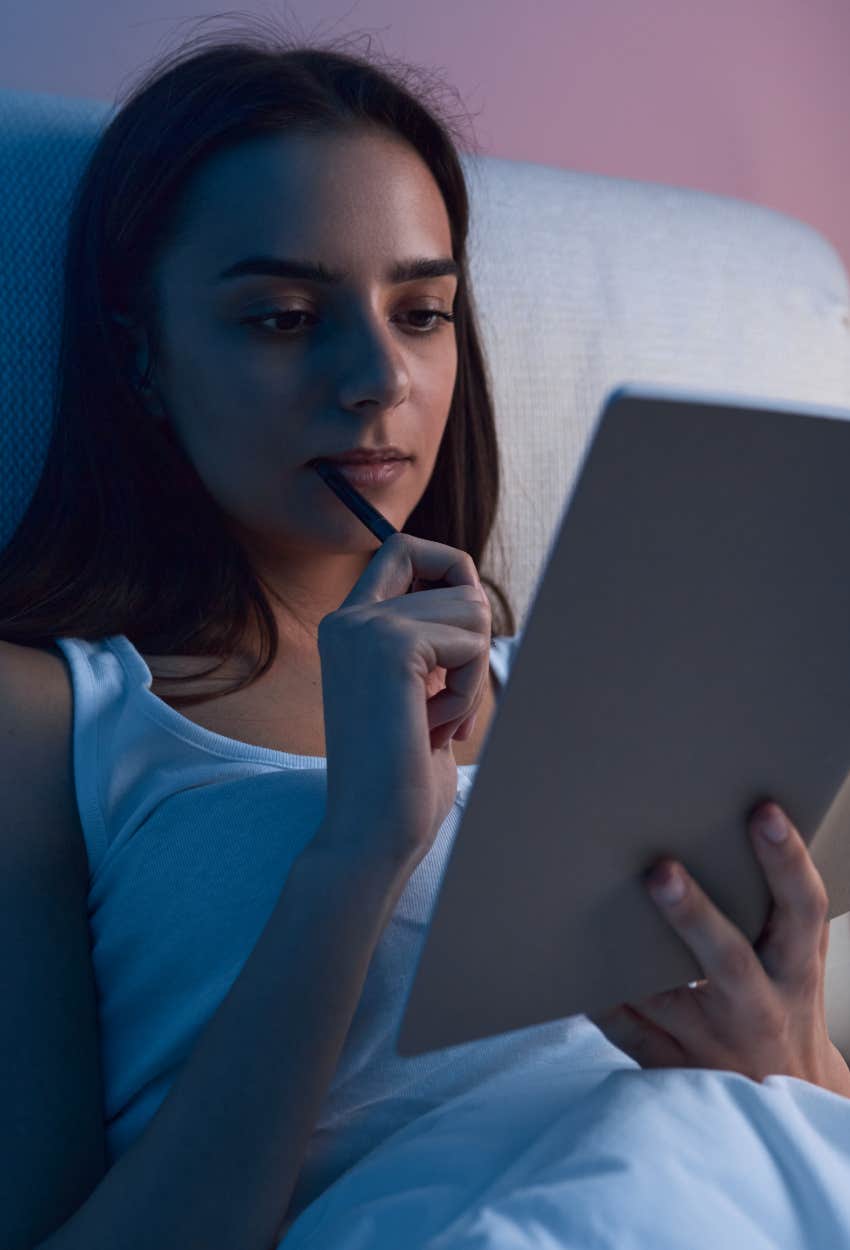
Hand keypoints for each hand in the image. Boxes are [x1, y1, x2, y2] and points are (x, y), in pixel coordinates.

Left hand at [588, 802, 849, 1095]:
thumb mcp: (799, 956)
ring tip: (586, 906)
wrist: (784, 1095)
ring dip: (628, 958)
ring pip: (664, 999)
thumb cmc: (785, 999)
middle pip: (729, 958)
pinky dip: (597, 1000)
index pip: (802, 908)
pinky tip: (566, 968)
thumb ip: (782, 904)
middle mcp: (757, 1005)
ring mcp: (710, 1040)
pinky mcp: (670, 1064)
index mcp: (794, 967)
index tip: (762, 812)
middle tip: (661, 870)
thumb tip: (756, 818)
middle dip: (694, 915)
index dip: (786, 860)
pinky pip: (625, 1031)